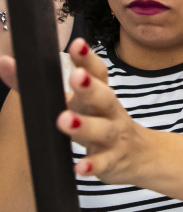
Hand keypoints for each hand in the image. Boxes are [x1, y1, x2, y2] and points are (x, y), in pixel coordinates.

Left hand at [55, 39, 147, 183]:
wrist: (140, 155)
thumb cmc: (103, 122)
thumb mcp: (79, 103)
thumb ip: (44, 86)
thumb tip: (6, 63)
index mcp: (100, 94)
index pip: (98, 73)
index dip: (87, 59)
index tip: (77, 43)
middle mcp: (110, 112)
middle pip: (104, 97)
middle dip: (90, 87)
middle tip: (76, 77)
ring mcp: (114, 137)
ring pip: (103, 130)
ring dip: (85, 125)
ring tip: (64, 121)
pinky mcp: (113, 161)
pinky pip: (103, 164)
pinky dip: (93, 165)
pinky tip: (80, 168)